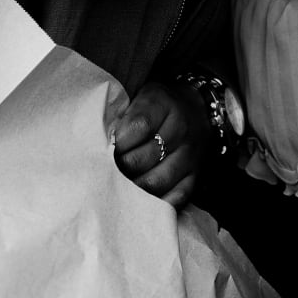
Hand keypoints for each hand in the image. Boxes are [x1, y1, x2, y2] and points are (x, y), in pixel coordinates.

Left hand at [111, 80, 216, 208]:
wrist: (195, 109)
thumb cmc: (156, 105)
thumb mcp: (138, 95)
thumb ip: (120, 111)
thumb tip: (101, 139)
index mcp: (163, 104)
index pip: (137, 127)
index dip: (117, 142)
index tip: (105, 148)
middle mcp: (181, 129)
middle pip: (143, 159)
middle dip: (120, 168)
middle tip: (106, 171)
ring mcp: (190, 155)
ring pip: (155, 182)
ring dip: (133, 188)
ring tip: (120, 184)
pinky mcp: (195, 176)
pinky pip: (175, 198)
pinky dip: (155, 202)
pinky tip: (140, 199)